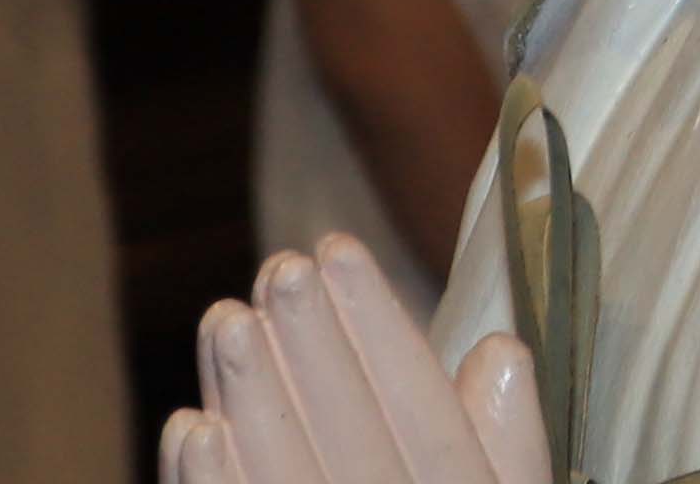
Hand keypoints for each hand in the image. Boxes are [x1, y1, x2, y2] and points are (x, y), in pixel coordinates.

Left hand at [168, 243, 540, 483]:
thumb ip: (510, 449)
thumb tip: (496, 354)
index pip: (427, 415)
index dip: (380, 331)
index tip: (340, 251)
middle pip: (352, 442)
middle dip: (312, 348)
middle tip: (277, 267)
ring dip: (251, 402)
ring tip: (223, 320)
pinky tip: (189, 427)